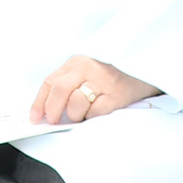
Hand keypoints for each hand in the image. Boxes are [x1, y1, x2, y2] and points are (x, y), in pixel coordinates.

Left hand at [30, 55, 159, 124]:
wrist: (147, 63)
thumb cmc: (114, 70)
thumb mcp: (89, 68)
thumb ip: (70, 82)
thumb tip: (49, 110)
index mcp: (77, 61)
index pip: (50, 82)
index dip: (39, 102)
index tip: (35, 118)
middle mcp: (88, 67)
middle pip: (60, 91)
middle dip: (52, 111)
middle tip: (54, 121)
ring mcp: (103, 81)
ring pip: (76, 104)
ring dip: (75, 115)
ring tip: (83, 114)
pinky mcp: (116, 95)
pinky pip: (95, 113)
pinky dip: (92, 117)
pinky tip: (98, 113)